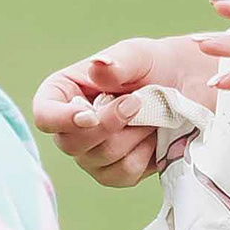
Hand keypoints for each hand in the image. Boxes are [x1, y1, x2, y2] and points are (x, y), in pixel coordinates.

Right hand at [30, 35, 209, 188]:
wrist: (185, 87)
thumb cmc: (153, 65)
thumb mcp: (137, 55)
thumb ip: (117, 62)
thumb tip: (98, 67)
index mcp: (62, 94)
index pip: (44, 115)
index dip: (61, 120)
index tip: (89, 115)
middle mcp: (70, 128)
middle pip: (71, 144)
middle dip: (109, 126)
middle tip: (138, 102)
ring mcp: (90, 154)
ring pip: (100, 160)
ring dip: (132, 136)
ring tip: (149, 114)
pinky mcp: (114, 173)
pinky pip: (123, 175)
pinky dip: (145, 155)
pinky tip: (153, 136)